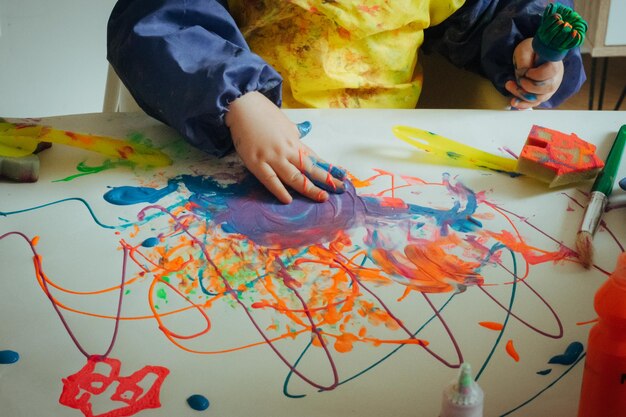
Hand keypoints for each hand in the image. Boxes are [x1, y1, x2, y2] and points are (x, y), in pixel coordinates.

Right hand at [225, 91, 345, 203]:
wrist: (243, 106)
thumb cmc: (264, 114)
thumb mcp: (285, 123)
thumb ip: (295, 133)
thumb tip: (305, 133)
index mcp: (294, 141)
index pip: (315, 158)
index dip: (329, 168)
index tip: (342, 176)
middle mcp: (287, 150)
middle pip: (310, 168)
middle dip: (326, 180)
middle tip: (340, 190)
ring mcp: (272, 157)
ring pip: (294, 176)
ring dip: (309, 188)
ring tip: (322, 197)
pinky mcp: (256, 162)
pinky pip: (270, 179)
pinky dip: (279, 190)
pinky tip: (288, 200)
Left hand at [505, 38, 563, 109]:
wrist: (532, 55)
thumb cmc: (530, 51)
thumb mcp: (524, 50)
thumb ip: (524, 61)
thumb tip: (522, 75)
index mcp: (554, 62)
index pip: (551, 71)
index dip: (538, 74)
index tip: (527, 72)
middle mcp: (556, 76)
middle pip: (546, 88)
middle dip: (527, 87)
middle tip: (516, 81)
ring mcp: (550, 87)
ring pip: (539, 98)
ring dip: (522, 95)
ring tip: (510, 86)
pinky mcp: (543, 94)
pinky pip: (535, 103)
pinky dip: (524, 104)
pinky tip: (515, 102)